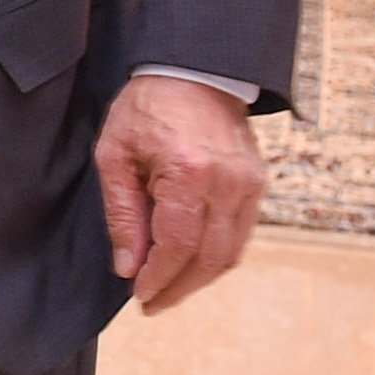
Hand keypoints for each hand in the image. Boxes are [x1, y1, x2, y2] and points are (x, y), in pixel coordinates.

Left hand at [93, 74, 266, 315]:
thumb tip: (129, 267)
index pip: (178, 245)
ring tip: (168, 289)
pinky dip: (216, 256)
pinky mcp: (258, 183)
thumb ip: (122, 213)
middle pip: (208, 258)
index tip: (140, 296)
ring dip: (199, 279)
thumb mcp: (116, 154)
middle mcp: (228, 182)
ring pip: (230, 253)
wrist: (193, 71)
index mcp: (189, 171)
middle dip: (179, 288)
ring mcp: (249, 184)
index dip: (159, 278)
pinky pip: (240, 234)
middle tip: (152, 303)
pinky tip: (190, 263)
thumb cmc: (146, 107)